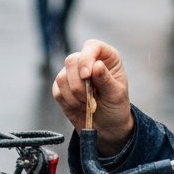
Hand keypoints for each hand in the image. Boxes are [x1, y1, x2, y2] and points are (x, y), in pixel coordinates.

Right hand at [52, 39, 134, 155]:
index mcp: (106, 58)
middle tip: (90, 98)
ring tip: (87, 104)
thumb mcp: (116, 95)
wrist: (107, 127)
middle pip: (72, 60)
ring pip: (61, 76)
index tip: (87, 75)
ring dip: (74, 95)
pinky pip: (56, 90)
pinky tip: (79, 107)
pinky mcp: (61, 87)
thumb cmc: (116, 108)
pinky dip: (68, 101)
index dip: (87, 58)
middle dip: (79, 84)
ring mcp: (72, 74)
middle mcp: (87, 61)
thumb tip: (96, 65)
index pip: (92, 46)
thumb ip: (106, 80)